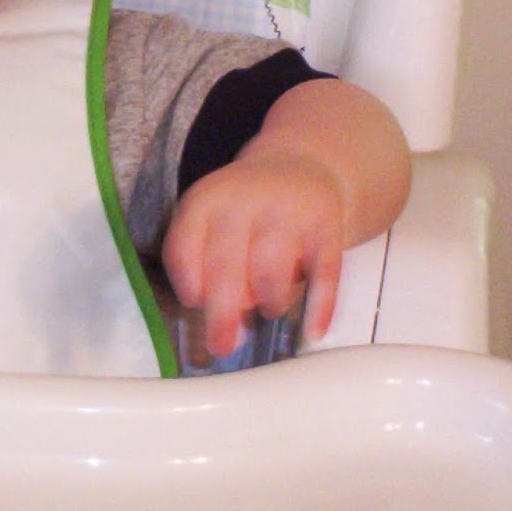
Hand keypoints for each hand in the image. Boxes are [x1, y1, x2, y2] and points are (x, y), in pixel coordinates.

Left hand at [162, 149, 345, 358]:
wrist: (302, 164)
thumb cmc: (248, 205)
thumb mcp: (216, 218)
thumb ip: (209, 265)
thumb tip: (224, 329)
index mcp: (206, 200)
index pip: (184, 244)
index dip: (186, 280)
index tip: (194, 303)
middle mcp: (244, 201)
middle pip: (225, 263)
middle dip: (222, 311)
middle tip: (221, 346)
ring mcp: (288, 211)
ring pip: (272, 268)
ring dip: (269, 300)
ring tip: (269, 309)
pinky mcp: (327, 225)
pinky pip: (324, 272)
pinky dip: (320, 304)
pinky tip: (314, 329)